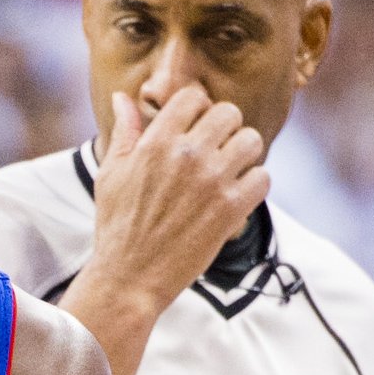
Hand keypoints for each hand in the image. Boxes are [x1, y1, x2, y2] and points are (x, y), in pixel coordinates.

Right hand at [84, 83, 268, 317]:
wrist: (129, 278)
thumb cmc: (117, 226)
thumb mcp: (110, 173)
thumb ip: (122, 131)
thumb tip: (122, 97)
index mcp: (156, 141)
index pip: (194, 96)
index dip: (198, 108)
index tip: (196, 127)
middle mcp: (187, 155)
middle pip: (229, 113)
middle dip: (225, 128)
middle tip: (218, 149)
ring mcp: (211, 182)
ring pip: (252, 141)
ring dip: (245, 153)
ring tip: (232, 170)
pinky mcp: (230, 210)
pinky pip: (263, 178)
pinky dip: (254, 186)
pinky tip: (237, 196)